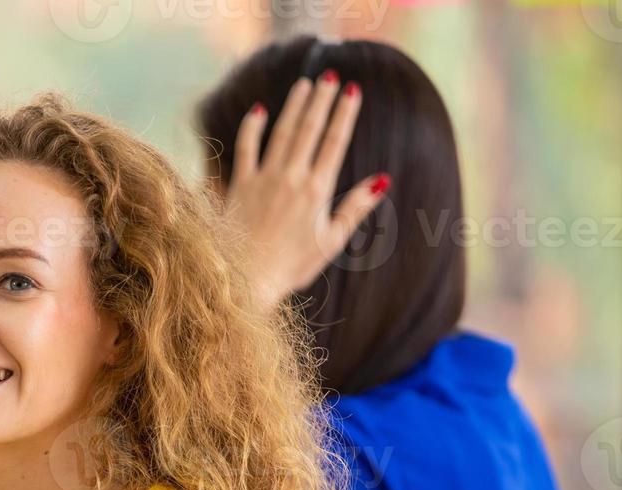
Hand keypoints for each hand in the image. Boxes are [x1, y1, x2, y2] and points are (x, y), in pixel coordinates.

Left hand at [224, 71, 388, 306]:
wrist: (246, 280)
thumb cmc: (291, 266)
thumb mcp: (330, 241)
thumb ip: (355, 208)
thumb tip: (382, 181)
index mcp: (317, 190)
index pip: (334, 142)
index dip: (344, 114)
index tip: (352, 90)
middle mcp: (291, 178)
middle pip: (310, 130)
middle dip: (322, 100)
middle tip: (331, 75)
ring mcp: (263, 179)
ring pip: (281, 132)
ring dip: (294, 106)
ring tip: (305, 84)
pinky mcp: (239, 185)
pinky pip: (245, 149)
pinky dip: (251, 129)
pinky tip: (259, 111)